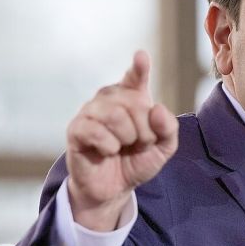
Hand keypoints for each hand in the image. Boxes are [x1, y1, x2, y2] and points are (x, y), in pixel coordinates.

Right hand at [65, 51, 178, 231]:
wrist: (114, 188)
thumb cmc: (136, 161)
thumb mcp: (163, 148)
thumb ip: (168, 129)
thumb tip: (158, 109)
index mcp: (131, 98)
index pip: (135, 77)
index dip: (139, 68)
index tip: (141, 57)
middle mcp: (109, 99)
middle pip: (134, 103)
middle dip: (144, 130)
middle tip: (139, 144)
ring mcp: (91, 111)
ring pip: (115, 115)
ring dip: (127, 138)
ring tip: (122, 148)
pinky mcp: (76, 129)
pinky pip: (96, 131)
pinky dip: (109, 146)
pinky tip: (107, 151)